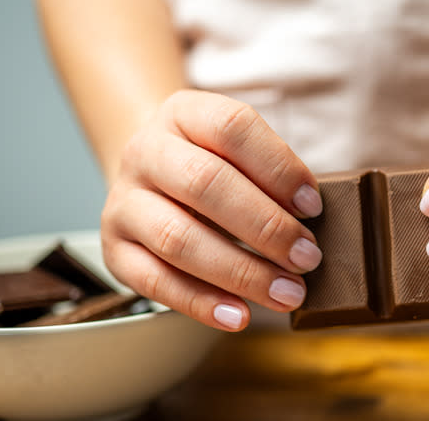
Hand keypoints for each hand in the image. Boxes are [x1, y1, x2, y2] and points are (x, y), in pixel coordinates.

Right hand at [101, 90, 322, 330]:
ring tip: (288, 292)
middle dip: (266, 226)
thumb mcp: (239, 150)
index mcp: (184, 113)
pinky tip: (241, 315)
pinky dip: (203, 303)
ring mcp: (124, 202)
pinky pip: (157, 281)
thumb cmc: (214, 166)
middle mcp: (146, 152)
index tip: (314, 206)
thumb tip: (312, 224)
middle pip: (205, 183)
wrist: (151, 177)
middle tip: (307, 257)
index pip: (232, 128)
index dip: (278, 167)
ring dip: (241, 271)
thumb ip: (273, 176)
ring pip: (178, 237)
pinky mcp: (115, 250)